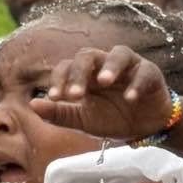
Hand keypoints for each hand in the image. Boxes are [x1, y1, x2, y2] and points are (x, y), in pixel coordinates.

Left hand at [33, 45, 175, 140]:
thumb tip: (32, 104)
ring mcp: (129, 67)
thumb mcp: (83, 120)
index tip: (55, 98)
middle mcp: (105, 65)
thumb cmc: (111, 119)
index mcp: (86, 74)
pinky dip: (136, 83)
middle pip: (89, 56)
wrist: (143, 129)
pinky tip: (130, 98)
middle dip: (79, 73)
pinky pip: (144, 72)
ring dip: (110, 66)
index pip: (67, 67)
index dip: (59, 80)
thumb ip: (59, 114)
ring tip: (103, 82)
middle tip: (75, 94)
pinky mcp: (150, 73)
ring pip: (119, 54)